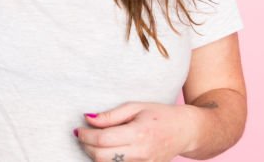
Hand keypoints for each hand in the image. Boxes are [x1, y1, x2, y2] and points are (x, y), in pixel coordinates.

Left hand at [74, 102, 201, 161]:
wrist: (185, 131)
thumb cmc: (160, 114)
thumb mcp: (136, 107)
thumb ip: (111, 115)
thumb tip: (88, 118)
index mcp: (138, 133)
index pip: (103, 139)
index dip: (86, 135)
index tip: (78, 129)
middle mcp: (141, 153)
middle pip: (102, 157)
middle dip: (86, 147)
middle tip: (82, 136)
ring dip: (95, 155)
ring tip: (92, 142)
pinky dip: (107, 161)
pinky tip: (105, 150)